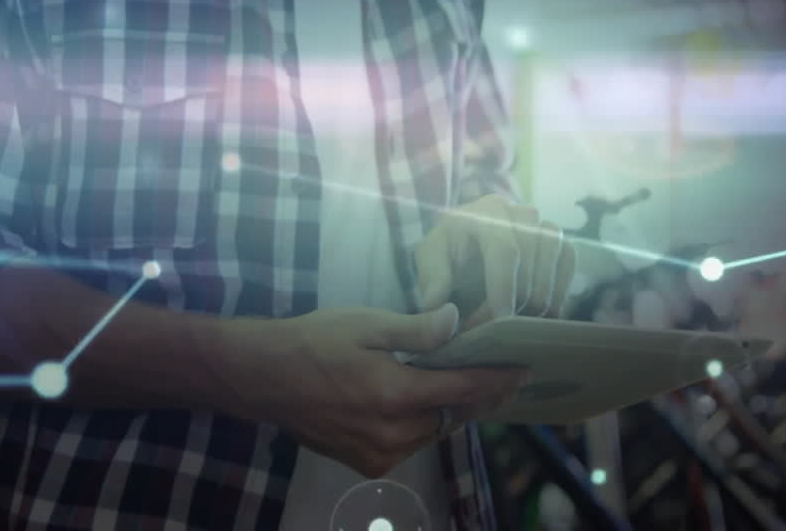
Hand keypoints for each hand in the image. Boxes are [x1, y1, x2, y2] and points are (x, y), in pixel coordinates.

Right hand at [223, 304, 528, 478]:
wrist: (262, 378)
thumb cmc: (313, 342)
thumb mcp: (366, 324)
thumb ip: (417, 330)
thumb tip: (458, 321)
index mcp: (396, 395)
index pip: (464, 389)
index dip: (498, 379)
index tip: (524, 368)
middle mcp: (394, 434)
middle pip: (453, 415)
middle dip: (477, 394)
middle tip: (497, 372)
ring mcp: (380, 455)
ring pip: (433, 433)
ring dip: (447, 410)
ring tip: (457, 383)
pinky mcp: (366, 464)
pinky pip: (409, 445)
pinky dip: (420, 425)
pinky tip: (417, 403)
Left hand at [415, 195, 575, 327]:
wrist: (470, 242)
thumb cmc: (450, 250)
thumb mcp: (431, 258)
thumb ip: (432, 279)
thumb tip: (436, 306)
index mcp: (487, 211)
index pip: (505, 251)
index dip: (505, 289)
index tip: (498, 322)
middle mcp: (522, 213)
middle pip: (531, 265)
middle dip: (515, 303)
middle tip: (493, 331)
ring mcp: (545, 226)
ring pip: (553, 268)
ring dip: (537, 303)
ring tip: (513, 324)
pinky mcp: (561, 243)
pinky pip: (567, 268)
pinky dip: (556, 295)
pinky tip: (537, 316)